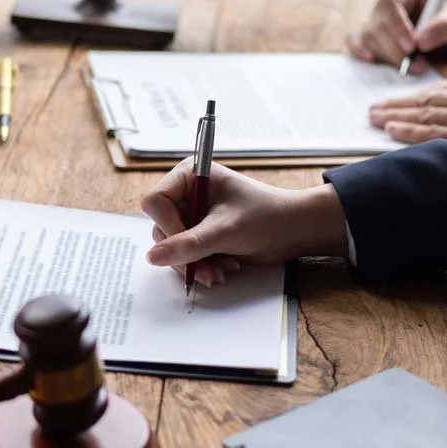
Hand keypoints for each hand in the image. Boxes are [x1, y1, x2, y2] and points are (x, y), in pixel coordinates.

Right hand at [141, 159, 347, 285]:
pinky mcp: (200, 236)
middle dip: (185, 253)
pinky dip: (202, 267)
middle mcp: (187, 194)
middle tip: (207, 270)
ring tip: (220, 271)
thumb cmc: (267, 216)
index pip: (156, 202)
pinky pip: (185, 256)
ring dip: (195, 264)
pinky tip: (224, 269)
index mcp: (190, 176)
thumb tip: (152, 257)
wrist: (294, 231)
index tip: (189, 245)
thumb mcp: (226, 230)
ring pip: (172, 247)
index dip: (168, 227)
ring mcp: (192, 216)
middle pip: (161, 228)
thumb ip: (189, 244)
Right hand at [347, 0, 446, 71]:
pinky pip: (355, 42)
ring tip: (414, 67)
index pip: (389, 3)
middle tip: (418, 65)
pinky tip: (372, 61)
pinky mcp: (370, 36)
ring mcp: (374, 19)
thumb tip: (422, 42)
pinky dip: (359, 52)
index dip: (397, 26)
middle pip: (377, 25)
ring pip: (369, 38)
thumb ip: (445, 25)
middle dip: (396, 49)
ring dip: (388, 56)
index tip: (412, 47)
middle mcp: (383, 3)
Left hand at [367, 70, 446, 143]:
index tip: (392, 102)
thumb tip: (443, 102)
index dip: (412, 98)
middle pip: (427, 101)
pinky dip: (412, 132)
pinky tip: (394, 131)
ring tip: (375, 120)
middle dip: (397, 106)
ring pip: (427, 116)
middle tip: (373, 111)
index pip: (439, 91)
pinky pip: (437, 135)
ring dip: (398, 117)